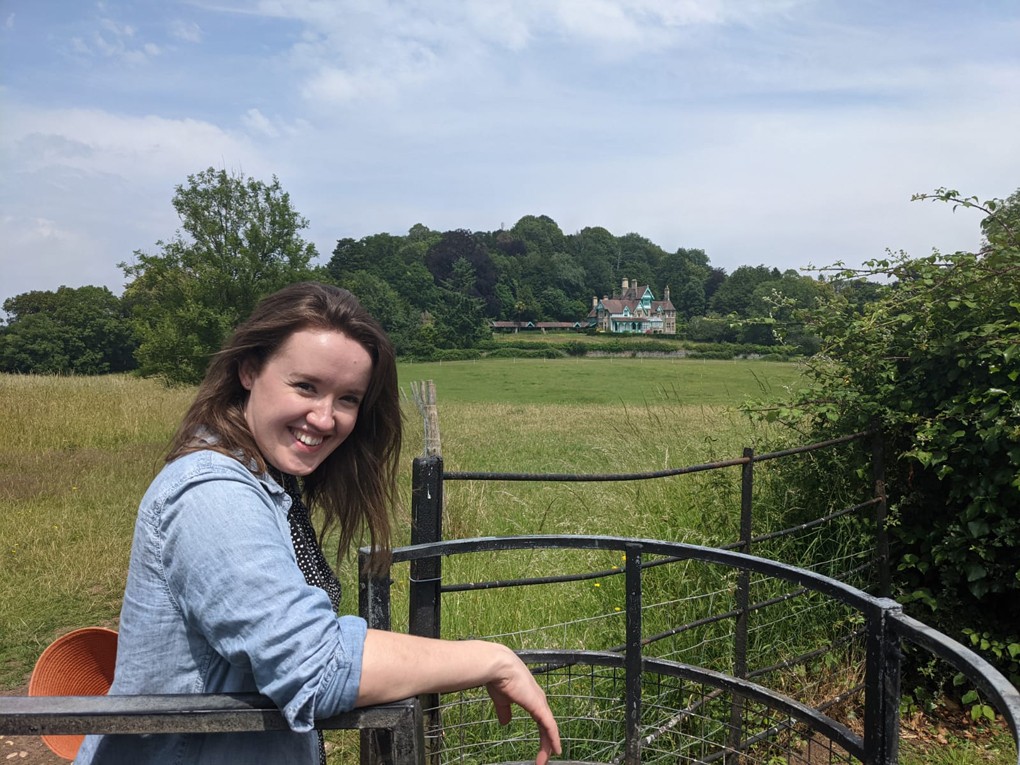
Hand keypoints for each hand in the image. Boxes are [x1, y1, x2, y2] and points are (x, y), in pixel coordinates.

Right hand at [485, 650, 560, 764]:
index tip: (541, 750)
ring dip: (548, 746)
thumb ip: (504, 711)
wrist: (498, 667)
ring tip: (543, 762)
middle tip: (542, 760)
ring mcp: (540, 703)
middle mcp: (539, 700)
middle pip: (547, 726)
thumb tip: (505, 723)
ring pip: (550, 729)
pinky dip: (554, 739)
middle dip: (546, 744)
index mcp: (531, 698)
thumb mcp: (501, 700)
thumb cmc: (499, 679)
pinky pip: (550, 726)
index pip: (541, 720)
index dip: (543, 735)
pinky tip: (556, 750)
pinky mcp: (539, 706)